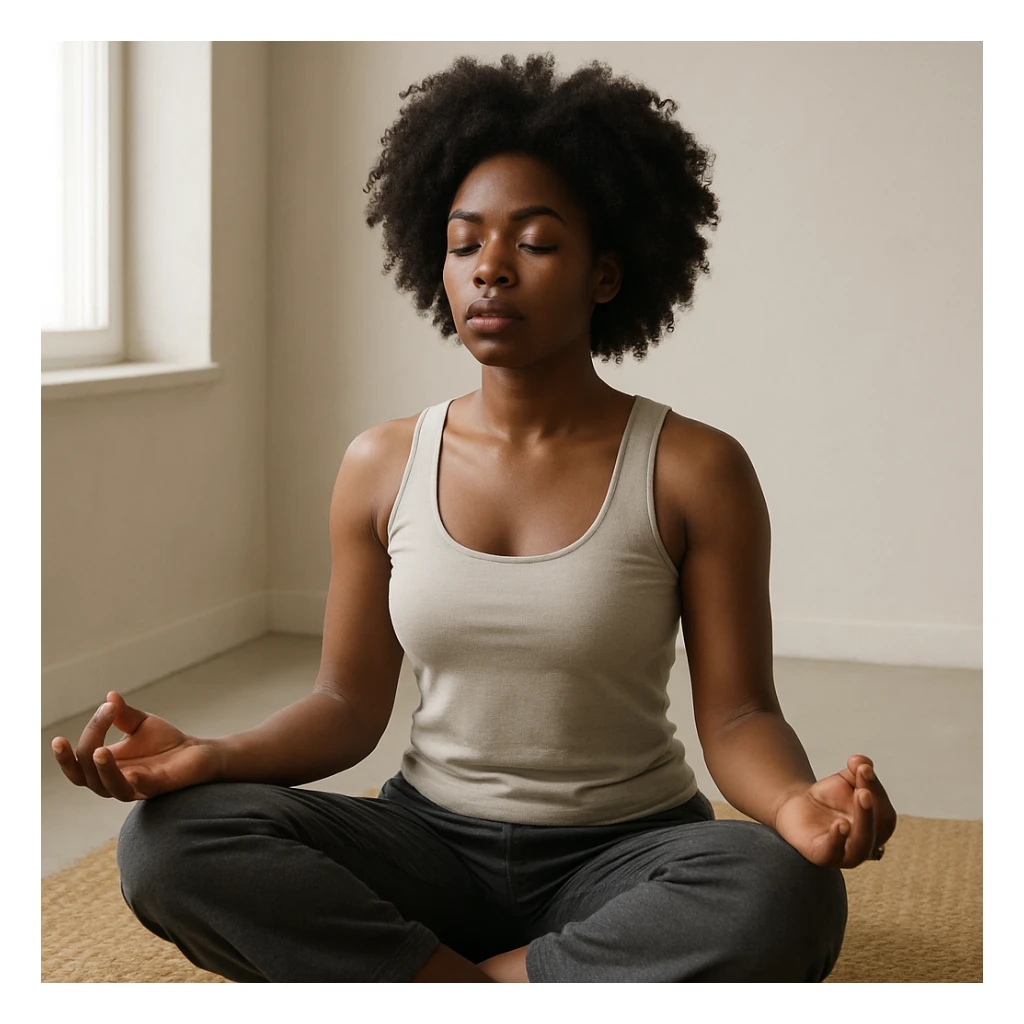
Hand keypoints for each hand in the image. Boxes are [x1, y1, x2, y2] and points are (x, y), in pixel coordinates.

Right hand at [51, 691, 219, 800]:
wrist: (196, 751)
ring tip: (99, 750)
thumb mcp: (140, 723)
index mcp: (105, 765)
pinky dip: (135, 782)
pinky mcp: (157, 787)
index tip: (102, 710)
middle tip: (100, 723)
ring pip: (108, 788)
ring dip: (103, 770)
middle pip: (85, 775)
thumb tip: (110, 696)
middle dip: (82, 753)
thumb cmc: (164, 741)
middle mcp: (114, 779)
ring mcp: (135, 786)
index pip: (79, 761)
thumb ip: (123, 714)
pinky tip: (132, 773)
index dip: (74, 746)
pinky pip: (142, 790)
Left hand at [773, 754, 896, 868]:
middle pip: (879, 827)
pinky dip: (838, 839)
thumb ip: (858, 769)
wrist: (796, 806)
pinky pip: (833, 852)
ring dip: (864, 820)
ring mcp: (846, 854)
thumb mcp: (846, 779)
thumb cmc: (829, 797)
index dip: (876, 788)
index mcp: (877, 827)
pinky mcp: (823, 856)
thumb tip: (862, 762)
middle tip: (865, 787)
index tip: (863, 767)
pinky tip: (840, 824)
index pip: (884, 810)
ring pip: (862, 844)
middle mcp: (867, 844)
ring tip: (861, 796)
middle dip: (873, 806)